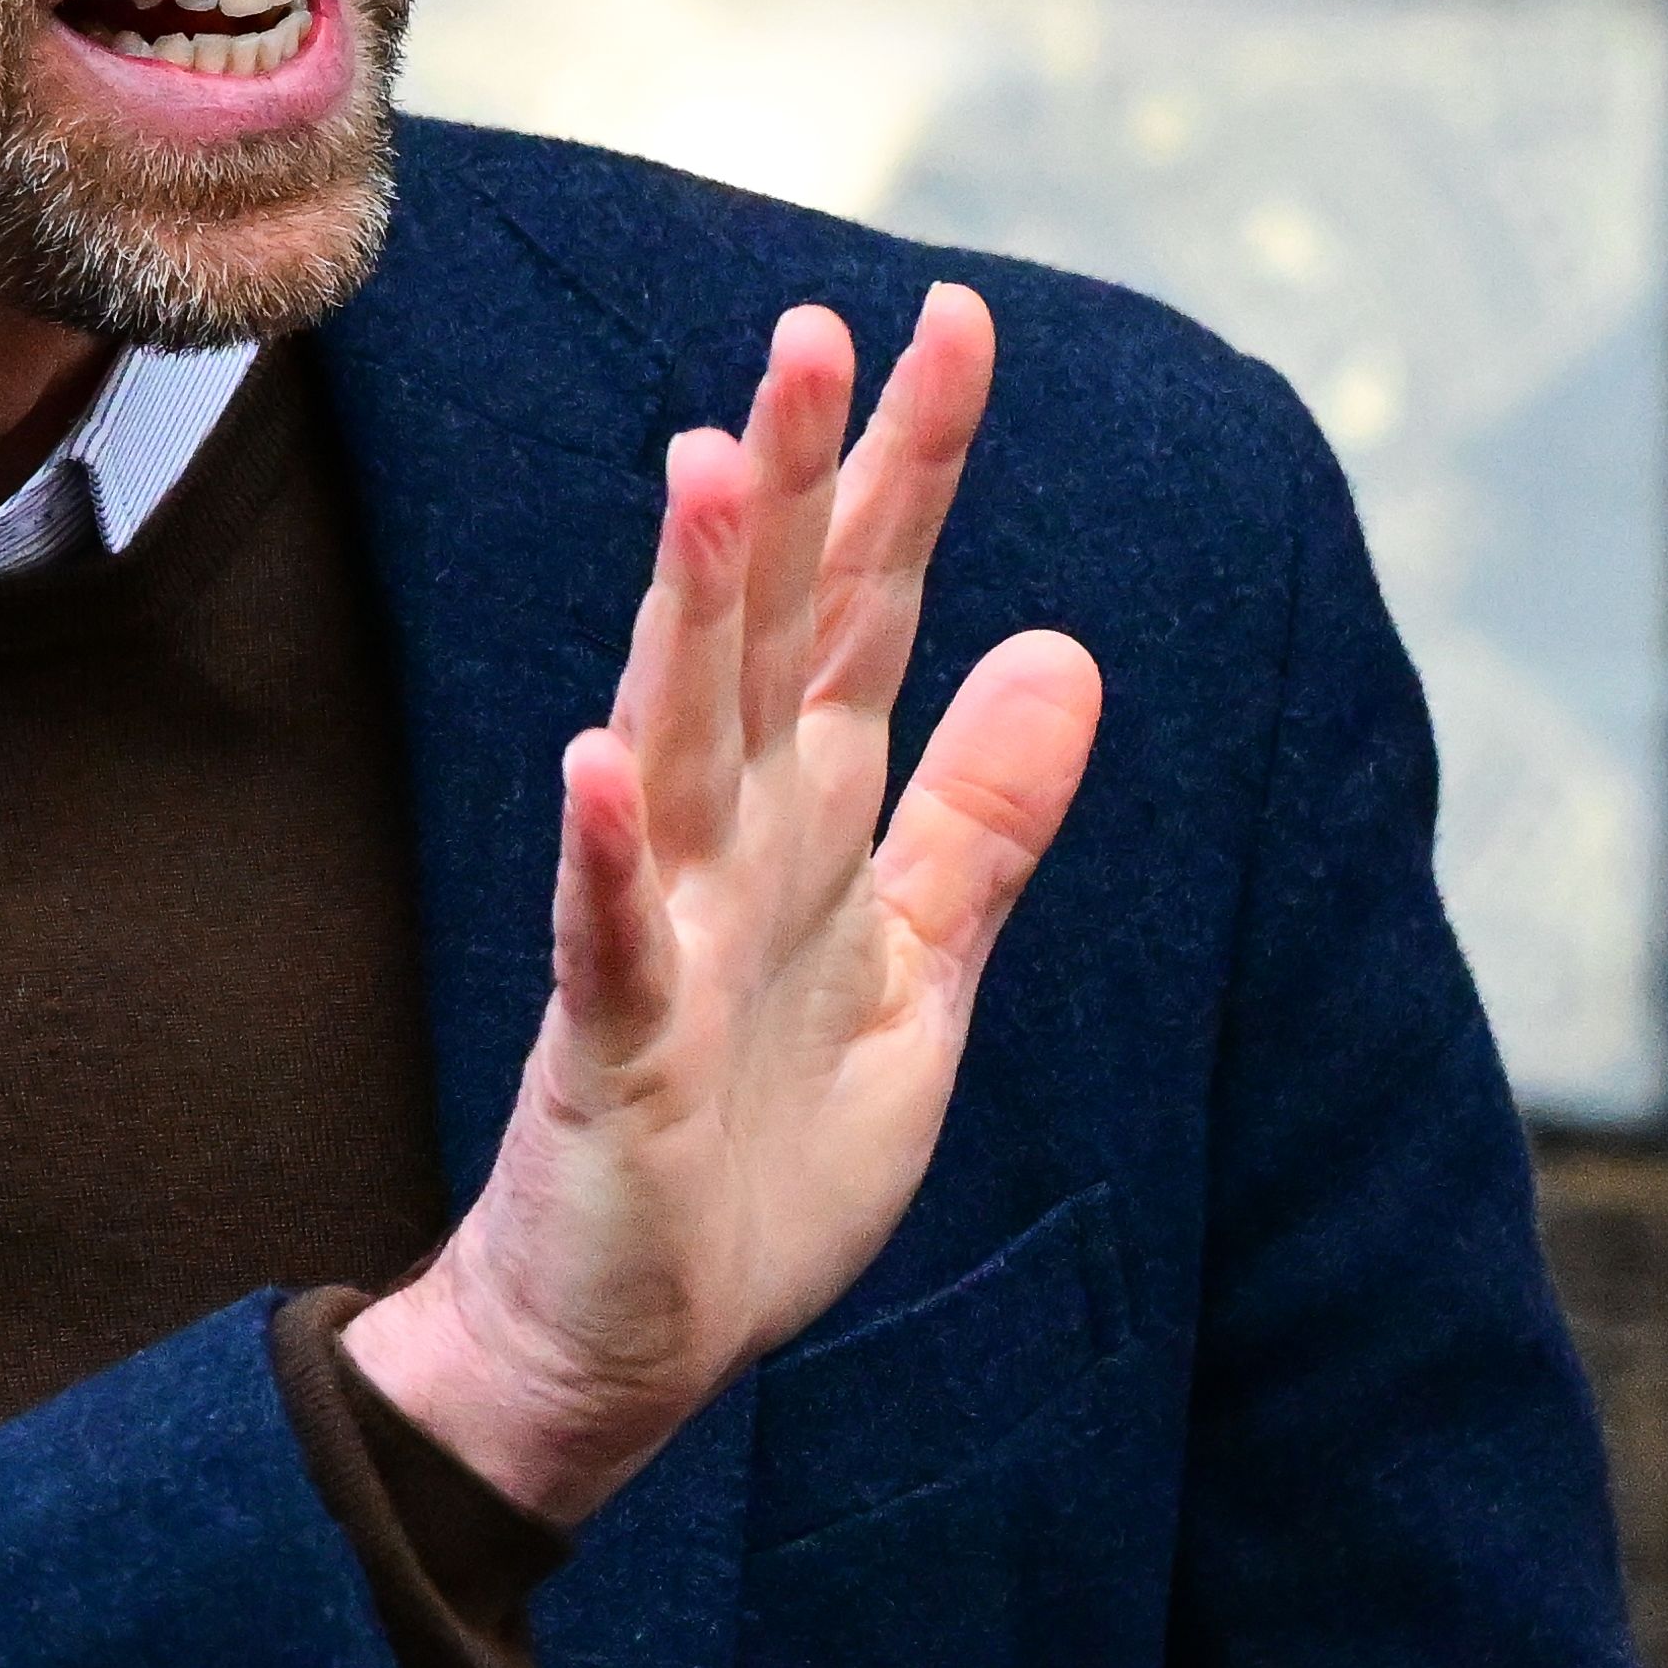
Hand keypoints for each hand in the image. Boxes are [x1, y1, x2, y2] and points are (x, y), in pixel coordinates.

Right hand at [346, 288, 1105, 1527]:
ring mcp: (658, 936)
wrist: (625, 1346)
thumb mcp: (918, 977)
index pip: (869, 608)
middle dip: (791, 482)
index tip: (954, 321)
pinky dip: (602, 856)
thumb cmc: (758, 1163)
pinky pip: (606, 939)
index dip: (911, 471)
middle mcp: (730, 843)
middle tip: (815, 326)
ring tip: (705, 470)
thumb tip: (1068, 649)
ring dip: (688, 610)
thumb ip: (981, 819)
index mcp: (816, 818)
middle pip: (767, 630)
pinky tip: (599, 764)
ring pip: (680, 738)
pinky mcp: (611, 1054)